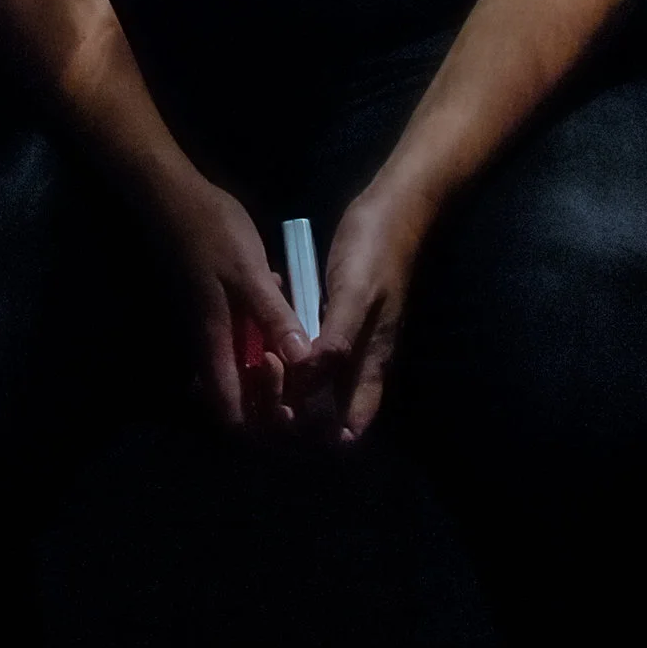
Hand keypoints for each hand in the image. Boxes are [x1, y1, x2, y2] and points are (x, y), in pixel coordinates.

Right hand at [160, 178, 312, 437]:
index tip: (293, 413)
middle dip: (272, 400)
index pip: (229, 410)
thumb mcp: (250, 273)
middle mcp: (209, 345)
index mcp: (214, 343)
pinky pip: (243, 342)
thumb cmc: (211, 232)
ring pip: (242, 370)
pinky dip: (265, 341)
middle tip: (306, 382)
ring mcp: (212, 328)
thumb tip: (304, 363)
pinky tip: (287, 317)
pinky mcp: (218, 311)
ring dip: (271, 370)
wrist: (173, 196)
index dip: (260, 424)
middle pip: (237, 398)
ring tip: (304, 355)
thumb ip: (275, 317)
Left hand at [286, 182, 427, 447]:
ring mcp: (346, 343)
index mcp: (371, 362)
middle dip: (294, 412)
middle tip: (261, 387)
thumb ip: (336, 338)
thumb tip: (311, 381)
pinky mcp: (332, 324)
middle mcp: (359, 362)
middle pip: (329, 412)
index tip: (285, 422)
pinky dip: (287, 358)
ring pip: (316, 385)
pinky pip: (309, 356)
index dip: (321, 437)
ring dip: (286, 386)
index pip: (352, 425)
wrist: (391, 210)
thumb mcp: (356, 293)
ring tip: (255, 366)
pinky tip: (261, 344)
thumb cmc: (376, 250)